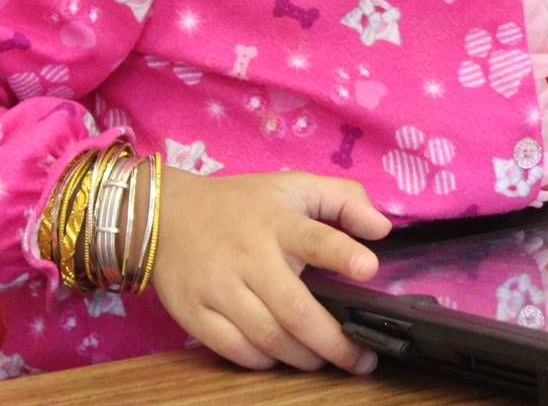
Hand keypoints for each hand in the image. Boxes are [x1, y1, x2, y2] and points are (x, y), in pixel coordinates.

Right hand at [152, 170, 391, 373]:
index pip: (313, 237)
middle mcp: (248, 256)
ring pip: (268, 337)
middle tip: (361, 359)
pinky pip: (236, 351)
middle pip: (294, 309)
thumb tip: (382, 228)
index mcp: (276, 221)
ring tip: (326, 359)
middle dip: (333, 341)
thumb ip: (343, 198)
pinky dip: (265, 361)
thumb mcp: (293, 186)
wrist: (165, 217)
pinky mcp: (195, 314)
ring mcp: (218, 288)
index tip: (369, 269)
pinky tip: (282, 356)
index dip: (342, 254)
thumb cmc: (242, 205)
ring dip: (303, 357)